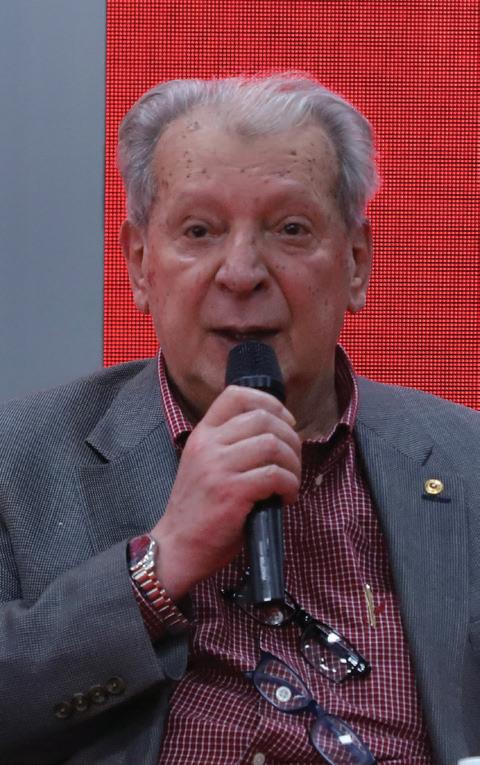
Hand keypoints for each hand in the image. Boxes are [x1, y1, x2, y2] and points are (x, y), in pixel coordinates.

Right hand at [150, 385, 300, 599]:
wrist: (178, 546)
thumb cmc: (200, 508)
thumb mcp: (205, 464)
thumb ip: (231, 444)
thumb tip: (278, 433)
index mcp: (203, 434)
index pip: (236, 395)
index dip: (269, 402)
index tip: (286, 422)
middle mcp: (209, 445)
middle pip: (264, 419)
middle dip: (291, 438)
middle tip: (293, 461)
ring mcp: (219, 468)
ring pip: (273, 445)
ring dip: (293, 463)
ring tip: (291, 481)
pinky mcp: (232, 492)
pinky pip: (275, 475)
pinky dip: (290, 485)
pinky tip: (286, 498)